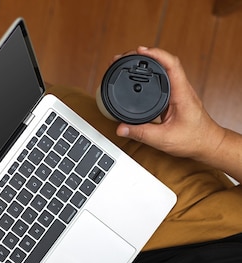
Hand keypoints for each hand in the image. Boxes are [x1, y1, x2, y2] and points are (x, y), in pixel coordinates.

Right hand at [114, 46, 225, 162]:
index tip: (140, 51)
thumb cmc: (194, 139)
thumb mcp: (164, 139)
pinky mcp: (174, 97)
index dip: (155, 54)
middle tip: (125, 56)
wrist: (207, 144)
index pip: (171, 65)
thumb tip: (121, 128)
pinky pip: (162, 79)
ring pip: (164, 69)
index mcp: (182, 94)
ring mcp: (178, 91)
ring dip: (148, 62)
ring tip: (128, 60)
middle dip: (144, 55)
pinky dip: (150, 73)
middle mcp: (181, 89)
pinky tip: (140, 74)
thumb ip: (141, 133)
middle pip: (165, 62)